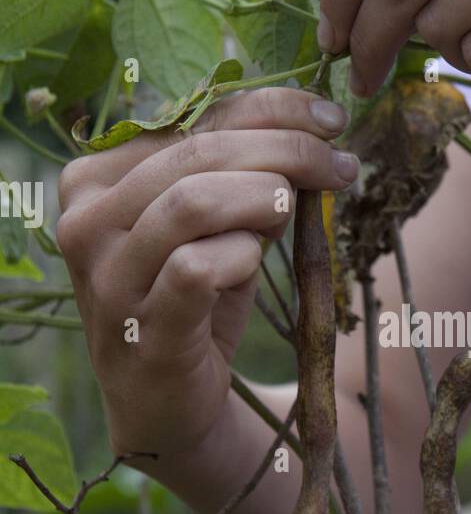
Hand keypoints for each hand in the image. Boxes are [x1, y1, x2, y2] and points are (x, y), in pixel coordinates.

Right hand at [57, 88, 356, 457]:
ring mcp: (108, 279)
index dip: (269, 108)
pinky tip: (256, 261)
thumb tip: (311, 128)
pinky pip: (197, 268)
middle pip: (197, 152)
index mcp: (97, 179)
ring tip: (297, 210)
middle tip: (340, 164)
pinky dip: (242, 255)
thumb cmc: (194, 303)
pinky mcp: (141, 331)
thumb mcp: (216, 226)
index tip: (330, 118)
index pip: (188, 116)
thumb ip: (241, 174)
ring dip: (265, 196)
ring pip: (193, 201)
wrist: (169, 405)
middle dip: (285, 149)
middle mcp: (87, 222)